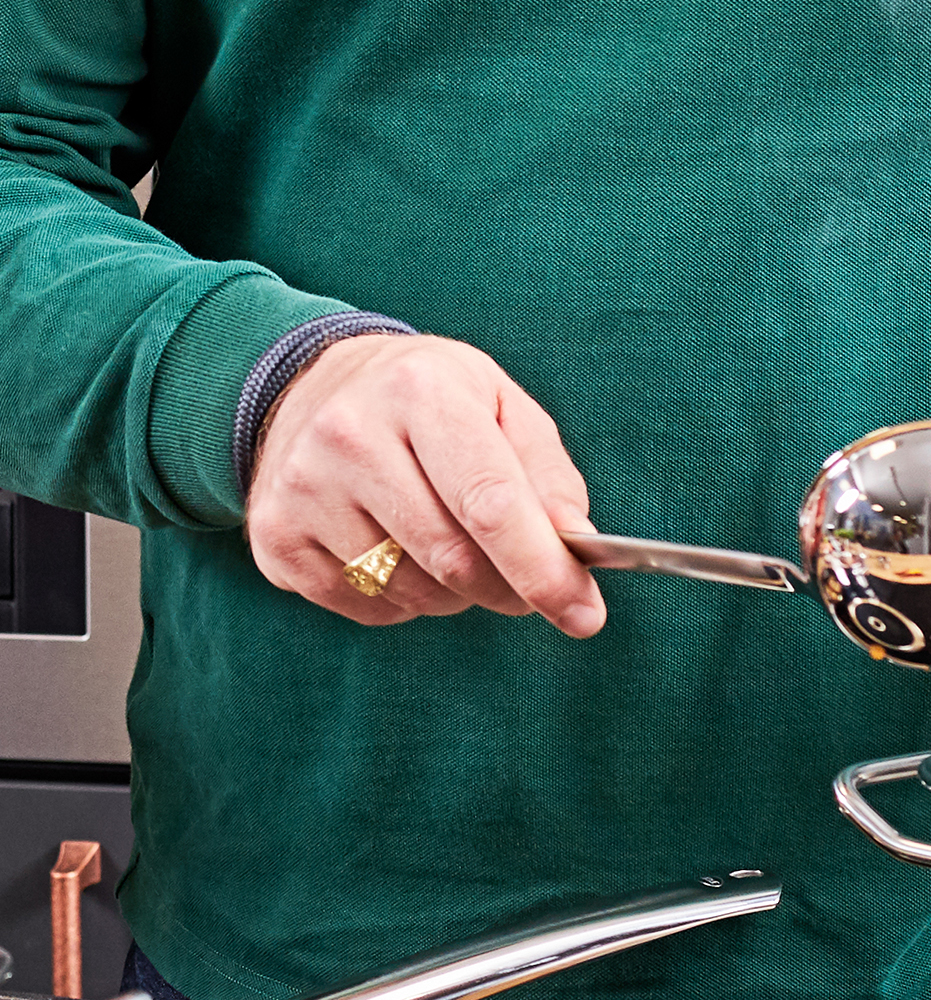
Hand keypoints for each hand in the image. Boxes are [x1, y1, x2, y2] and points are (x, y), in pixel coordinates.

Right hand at [244, 332, 607, 635]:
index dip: (544, 571)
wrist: (313, 384)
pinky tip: (399, 548)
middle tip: (531, 585)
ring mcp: (302, 488)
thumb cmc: (430, 402)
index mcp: (420, 391)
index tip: (585, 615)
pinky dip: (405, 599)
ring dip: (457, 593)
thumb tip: (577, 547)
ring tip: (453, 545)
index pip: (491, 504)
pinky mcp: (276, 538)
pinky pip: (369, 606)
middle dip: (510, 589)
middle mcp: (349, 434)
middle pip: (454, 560)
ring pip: (413, 592)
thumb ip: (550, 478)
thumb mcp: (501, 407)